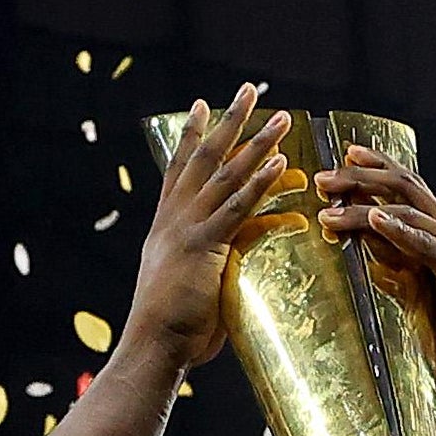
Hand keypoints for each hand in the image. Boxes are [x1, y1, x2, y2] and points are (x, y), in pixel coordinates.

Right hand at [123, 84, 295, 370]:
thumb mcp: (193, 283)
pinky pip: (237, 208)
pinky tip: (280, 163)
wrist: (154, 346)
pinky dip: (259, 183)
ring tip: (281, 117)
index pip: (180, 168)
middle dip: (230, 121)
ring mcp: (188, 229)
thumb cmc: (174, 327)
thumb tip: (239, 252)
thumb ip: (215, 261)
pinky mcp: (205, 247)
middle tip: (251, 90)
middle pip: (204, 156)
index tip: (201, 105)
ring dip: (256, 143)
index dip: (192, 135)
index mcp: (166, 224)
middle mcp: (174, 217)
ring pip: (226, 174)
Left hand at [316, 147, 435, 379]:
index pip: (404, 188)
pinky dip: (399, 229)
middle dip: (359, 176)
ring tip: (330, 206)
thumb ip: (396, 276)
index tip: (339, 159)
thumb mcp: (419, 298)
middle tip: (323, 177)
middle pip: (401, 186)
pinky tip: (374, 219)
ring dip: (362, 206)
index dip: (373, 169)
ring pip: (405, 210)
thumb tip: (366, 259)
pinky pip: (425, 243)